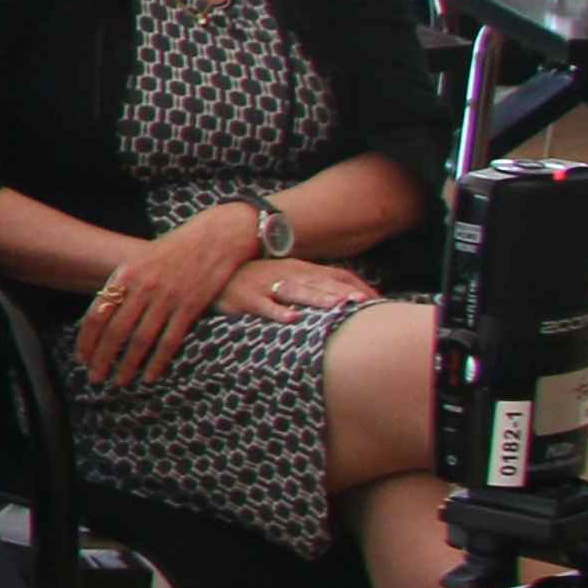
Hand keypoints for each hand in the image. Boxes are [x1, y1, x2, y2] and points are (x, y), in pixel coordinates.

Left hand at [76, 207, 265, 387]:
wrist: (214, 238)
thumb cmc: (174, 252)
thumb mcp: (140, 261)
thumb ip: (122, 286)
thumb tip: (102, 316)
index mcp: (125, 275)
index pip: (97, 314)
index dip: (87, 340)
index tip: (82, 359)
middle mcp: (143, 287)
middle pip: (116, 331)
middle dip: (102, 358)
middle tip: (95, 378)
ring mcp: (167, 298)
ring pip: (141, 340)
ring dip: (128, 365)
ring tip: (120, 382)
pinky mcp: (190, 307)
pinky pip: (170, 341)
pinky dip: (158, 362)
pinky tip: (150, 377)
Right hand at [215, 256, 374, 322]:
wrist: (212, 272)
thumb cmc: (255, 279)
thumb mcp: (286, 276)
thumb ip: (313, 284)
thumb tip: (345, 298)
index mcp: (300, 268)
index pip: (335, 275)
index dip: (355, 286)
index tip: (376, 301)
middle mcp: (287, 274)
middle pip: (320, 283)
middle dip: (342, 293)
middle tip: (363, 303)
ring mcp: (266, 285)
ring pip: (296, 292)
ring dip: (317, 299)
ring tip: (336, 307)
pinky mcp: (245, 298)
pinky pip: (264, 306)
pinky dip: (278, 312)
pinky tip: (293, 318)